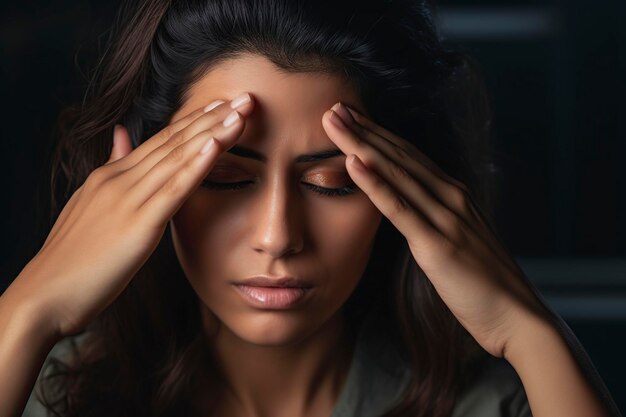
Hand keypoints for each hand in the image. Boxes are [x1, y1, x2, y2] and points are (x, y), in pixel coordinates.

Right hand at [10, 94, 253, 338]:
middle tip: (245, 98)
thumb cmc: (71, 258)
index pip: (161, 140)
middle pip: (175, 141)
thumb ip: (112, 168)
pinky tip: (217, 145)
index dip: (194, 121)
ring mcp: (128, 199)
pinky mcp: (138, 224)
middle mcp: (120, 179)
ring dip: (213, 133)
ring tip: (241, 112)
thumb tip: (121, 136)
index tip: (221, 104)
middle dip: (213, 118)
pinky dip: (197, 165)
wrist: (44, 294)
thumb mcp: (90, 203)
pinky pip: (173, 189)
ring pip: (178, 158)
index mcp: (111, 176)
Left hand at [322, 102, 550, 357]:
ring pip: (396, 173)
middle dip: (364, 129)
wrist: (516, 314)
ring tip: (334, 121)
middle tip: (333, 105)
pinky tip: (353, 163)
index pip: (409, 156)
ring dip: (361, 144)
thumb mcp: (457, 238)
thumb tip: (411, 207)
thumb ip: (436, 218)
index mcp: (453, 194)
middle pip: (399, 155)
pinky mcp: (437, 244)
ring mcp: (445, 217)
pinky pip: (400, 209)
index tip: (352, 116)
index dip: (379, 133)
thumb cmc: (484, 282)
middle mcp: (450, 196)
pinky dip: (375, 184)